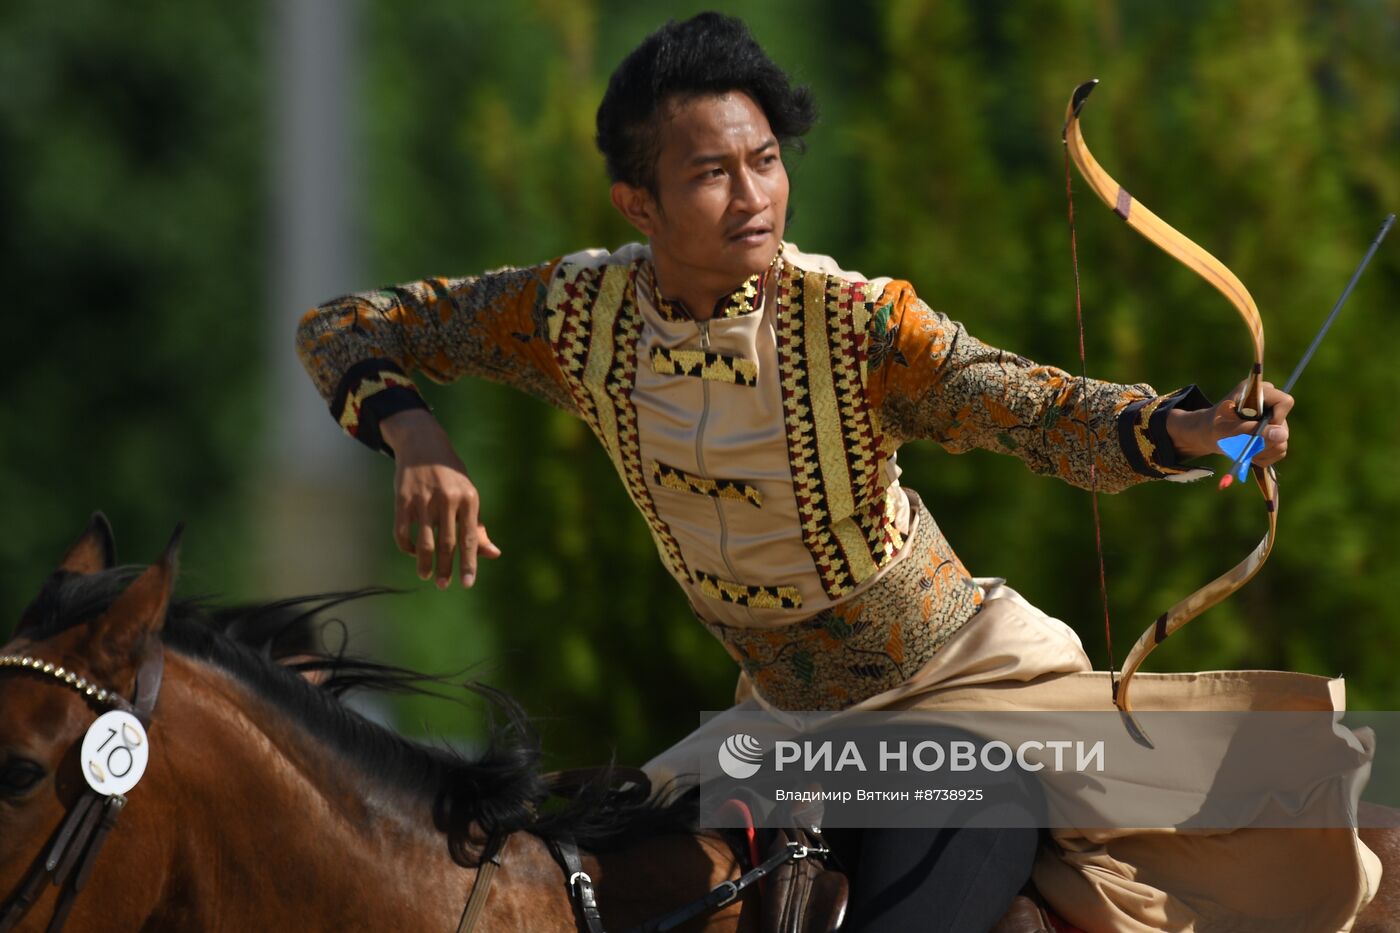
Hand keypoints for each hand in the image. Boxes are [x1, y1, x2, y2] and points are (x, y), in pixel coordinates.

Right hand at [380, 409, 500, 588]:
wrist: (423, 445)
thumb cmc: (452, 476)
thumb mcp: (469, 496)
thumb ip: (477, 527)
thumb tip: (493, 554)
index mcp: (469, 499)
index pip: (470, 538)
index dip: (469, 563)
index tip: (467, 583)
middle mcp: (447, 499)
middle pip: (447, 544)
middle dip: (445, 569)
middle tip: (443, 585)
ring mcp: (424, 500)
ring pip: (424, 542)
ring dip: (424, 563)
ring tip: (426, 575)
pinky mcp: (403, 500)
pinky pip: (403, 532)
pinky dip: (407, 547)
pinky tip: (413, 552)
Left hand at [1166, 380, 1292, 465]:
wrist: (1209, 434)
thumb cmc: (1214, 427)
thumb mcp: (1227, 429)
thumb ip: (1252, 431)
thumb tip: (1282, 435)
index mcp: (1257, 392)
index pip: (1284, 402)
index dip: (1276, 419)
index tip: (1256, 429)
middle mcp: (1269, 403)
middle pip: (1283, 426)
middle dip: (1262, 441)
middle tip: (1242, 444)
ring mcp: (1274, 418)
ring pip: (1282, 441)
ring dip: (1260, 452)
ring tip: (1241, 449)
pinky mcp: (1274, 433)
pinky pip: (1279, 450)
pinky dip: (1262, 457)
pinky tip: (1248, 453)